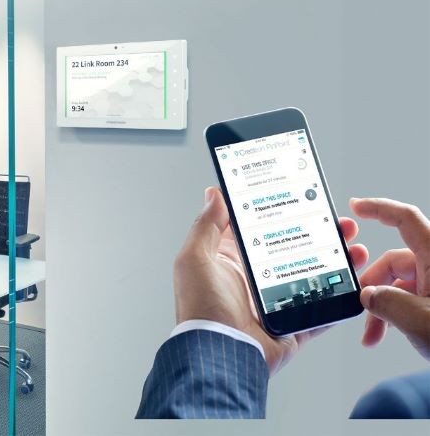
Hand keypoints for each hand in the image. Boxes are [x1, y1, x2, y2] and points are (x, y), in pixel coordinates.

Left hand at [174, 187, 368, 373]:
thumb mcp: (195, 259)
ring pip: (312, 274)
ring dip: (335, 259)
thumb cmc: (201, 309)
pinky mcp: (293, 324)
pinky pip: (322, 308)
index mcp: (229, 261)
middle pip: (291, 248)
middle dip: (316, 232)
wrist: (221, 356)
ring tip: (353, 245)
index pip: (257, 229)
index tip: (298, 194)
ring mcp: (275, 302)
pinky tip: (354, 278)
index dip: (277, 211)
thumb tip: (214, 194)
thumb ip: (206, 226)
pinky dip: (339, 295)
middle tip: (338, 220)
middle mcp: (253, 279)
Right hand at [351, 198, 429, 359]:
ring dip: (383, 307)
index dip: (379, 208)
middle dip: (374, 286)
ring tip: (374, 335)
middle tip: (362, 311)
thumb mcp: (420, 322)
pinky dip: (397, 314)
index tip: (356, 207)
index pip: (406, 220)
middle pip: (396, 261)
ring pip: (401, 284)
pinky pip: (412, 299)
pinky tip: (389, 334)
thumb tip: (369, 295)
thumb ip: (387, 303)